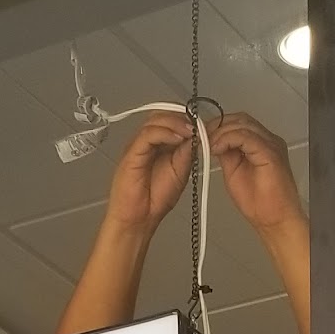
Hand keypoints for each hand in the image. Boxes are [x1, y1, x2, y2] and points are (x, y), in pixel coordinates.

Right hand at [102, 111, 195, 234]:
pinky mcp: (131, 153)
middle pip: (161, 115)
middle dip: (182, 117)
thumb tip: (197, 135)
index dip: (187, 119)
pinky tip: (178, 138)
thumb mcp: (180, 171)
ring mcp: (137, 146)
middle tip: (198, 126)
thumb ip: (186, 152)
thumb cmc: (155, 199)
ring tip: (190, 132)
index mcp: (158, 144)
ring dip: (175, 122)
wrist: (140, 219)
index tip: (203, 125)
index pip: (170, 120)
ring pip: (154, 121)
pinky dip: (164, 132)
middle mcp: (146, 142)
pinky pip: (147, 135)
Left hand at [211, 112, 302, 237]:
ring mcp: (272, 145)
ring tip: (206, 144)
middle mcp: (269, 140)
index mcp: (262, 143)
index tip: (201, 134)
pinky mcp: (271, 153)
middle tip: (200, 136)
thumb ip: (227, 153)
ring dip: (220, 132)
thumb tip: (214, 142)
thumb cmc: (260, 203)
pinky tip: (216, 148)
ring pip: (242, 124)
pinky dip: (228, 139)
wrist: (275, 220)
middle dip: (217, 125)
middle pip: (240, 119)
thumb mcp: (234, 171)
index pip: (239, 123)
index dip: (218, 125)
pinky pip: (246, 137)